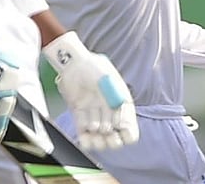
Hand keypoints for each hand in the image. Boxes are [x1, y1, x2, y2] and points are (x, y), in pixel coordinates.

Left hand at [43, 32, 138, 150]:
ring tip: (93, 129)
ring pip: (101, 140)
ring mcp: (95, 116)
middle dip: (112, 140)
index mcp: (122, 105)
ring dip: (98, 141)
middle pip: (116, 138)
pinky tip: (85, 137)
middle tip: (105, 130)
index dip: (127, 132)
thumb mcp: (110, 81)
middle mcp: (110, 113)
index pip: (130, 129)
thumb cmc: (94, 68)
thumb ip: (117, 100)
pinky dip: (86, 141)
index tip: (119, 126)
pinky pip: (85, 136)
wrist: (73, 64)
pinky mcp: (80, 118)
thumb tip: (123, 124)